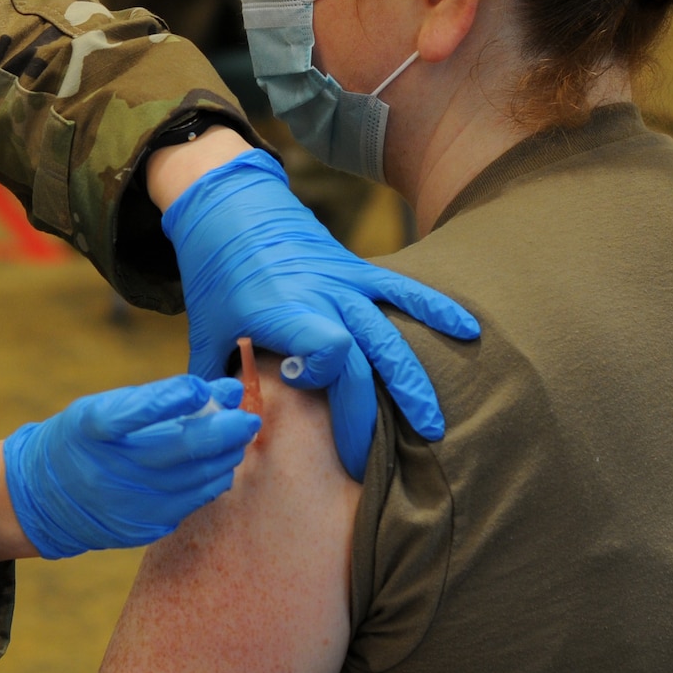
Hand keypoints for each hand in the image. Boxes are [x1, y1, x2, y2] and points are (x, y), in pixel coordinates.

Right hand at [1, 374, 257, 559]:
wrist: (45, 500)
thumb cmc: (83, 440)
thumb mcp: (103, 408)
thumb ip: (158, 398)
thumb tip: (217, 390)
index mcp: (91, 430)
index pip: (132, 413)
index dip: (169, 399)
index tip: (201, 385)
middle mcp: (107, 470)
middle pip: (175, 449)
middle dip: (222, 431)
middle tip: (249, 418)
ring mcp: (127, 503)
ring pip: (192, 479)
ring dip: (224, 456)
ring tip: (238, 437)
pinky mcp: (143, 527)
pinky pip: (189, 502)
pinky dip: (210, 481)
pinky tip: (219, 465)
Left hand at [162, 149, 477, 479]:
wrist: (230, 209)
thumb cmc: (214, 275)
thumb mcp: (203, 328)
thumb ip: (211, 378)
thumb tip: (211, 428)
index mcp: (281, 310)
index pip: (325, 344)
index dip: (323, 370)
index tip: (303, 382)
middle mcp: (320, 297)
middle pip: (361, 361)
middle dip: (367, 417)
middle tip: (368, 464)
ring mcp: (344, 283)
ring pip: (390, 337)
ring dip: (413, 384)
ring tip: (432, 428)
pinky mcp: (358, 270)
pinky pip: (405, 290)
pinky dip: (437, 308)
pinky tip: (469, 331)